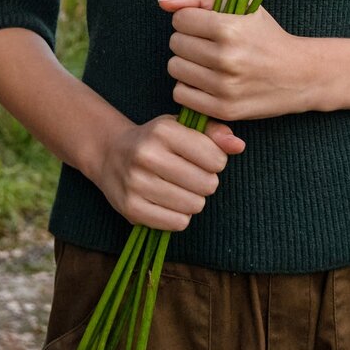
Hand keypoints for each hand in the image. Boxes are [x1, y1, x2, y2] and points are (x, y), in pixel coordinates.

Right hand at [92, 112, 245, 232]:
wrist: (110, 154)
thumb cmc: (155, 139)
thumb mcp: (182, 126)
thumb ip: (213, 132)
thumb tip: (239, 145)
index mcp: (163, 131)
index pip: (214, 157)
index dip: (217, 160)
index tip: (206, 158)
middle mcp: (147, 156)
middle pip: (206, 184)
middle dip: (207, 181)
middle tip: (193, 175)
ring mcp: (137, 183)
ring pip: (193, 206)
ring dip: (194, 200)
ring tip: (181, 189)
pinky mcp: (131, 209)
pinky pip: (177, 223)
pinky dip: (180, 216)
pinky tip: (170, 202)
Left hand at [158, 0, 311, 120]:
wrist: (299, 74)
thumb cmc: (265, 34)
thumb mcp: (241, 2)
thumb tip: (163, 3)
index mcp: (230, 28)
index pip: (180, 19)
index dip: (191, 19)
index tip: (206, 24)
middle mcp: (227, 59)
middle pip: (175, 44)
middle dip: (188, 40)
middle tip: (208, 43)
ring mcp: (225, 87)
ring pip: (175, 69)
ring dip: (187, 63)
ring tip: (207, 61)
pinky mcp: (224, 110)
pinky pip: (181, 95)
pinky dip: (190, 87)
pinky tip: (207, 80)